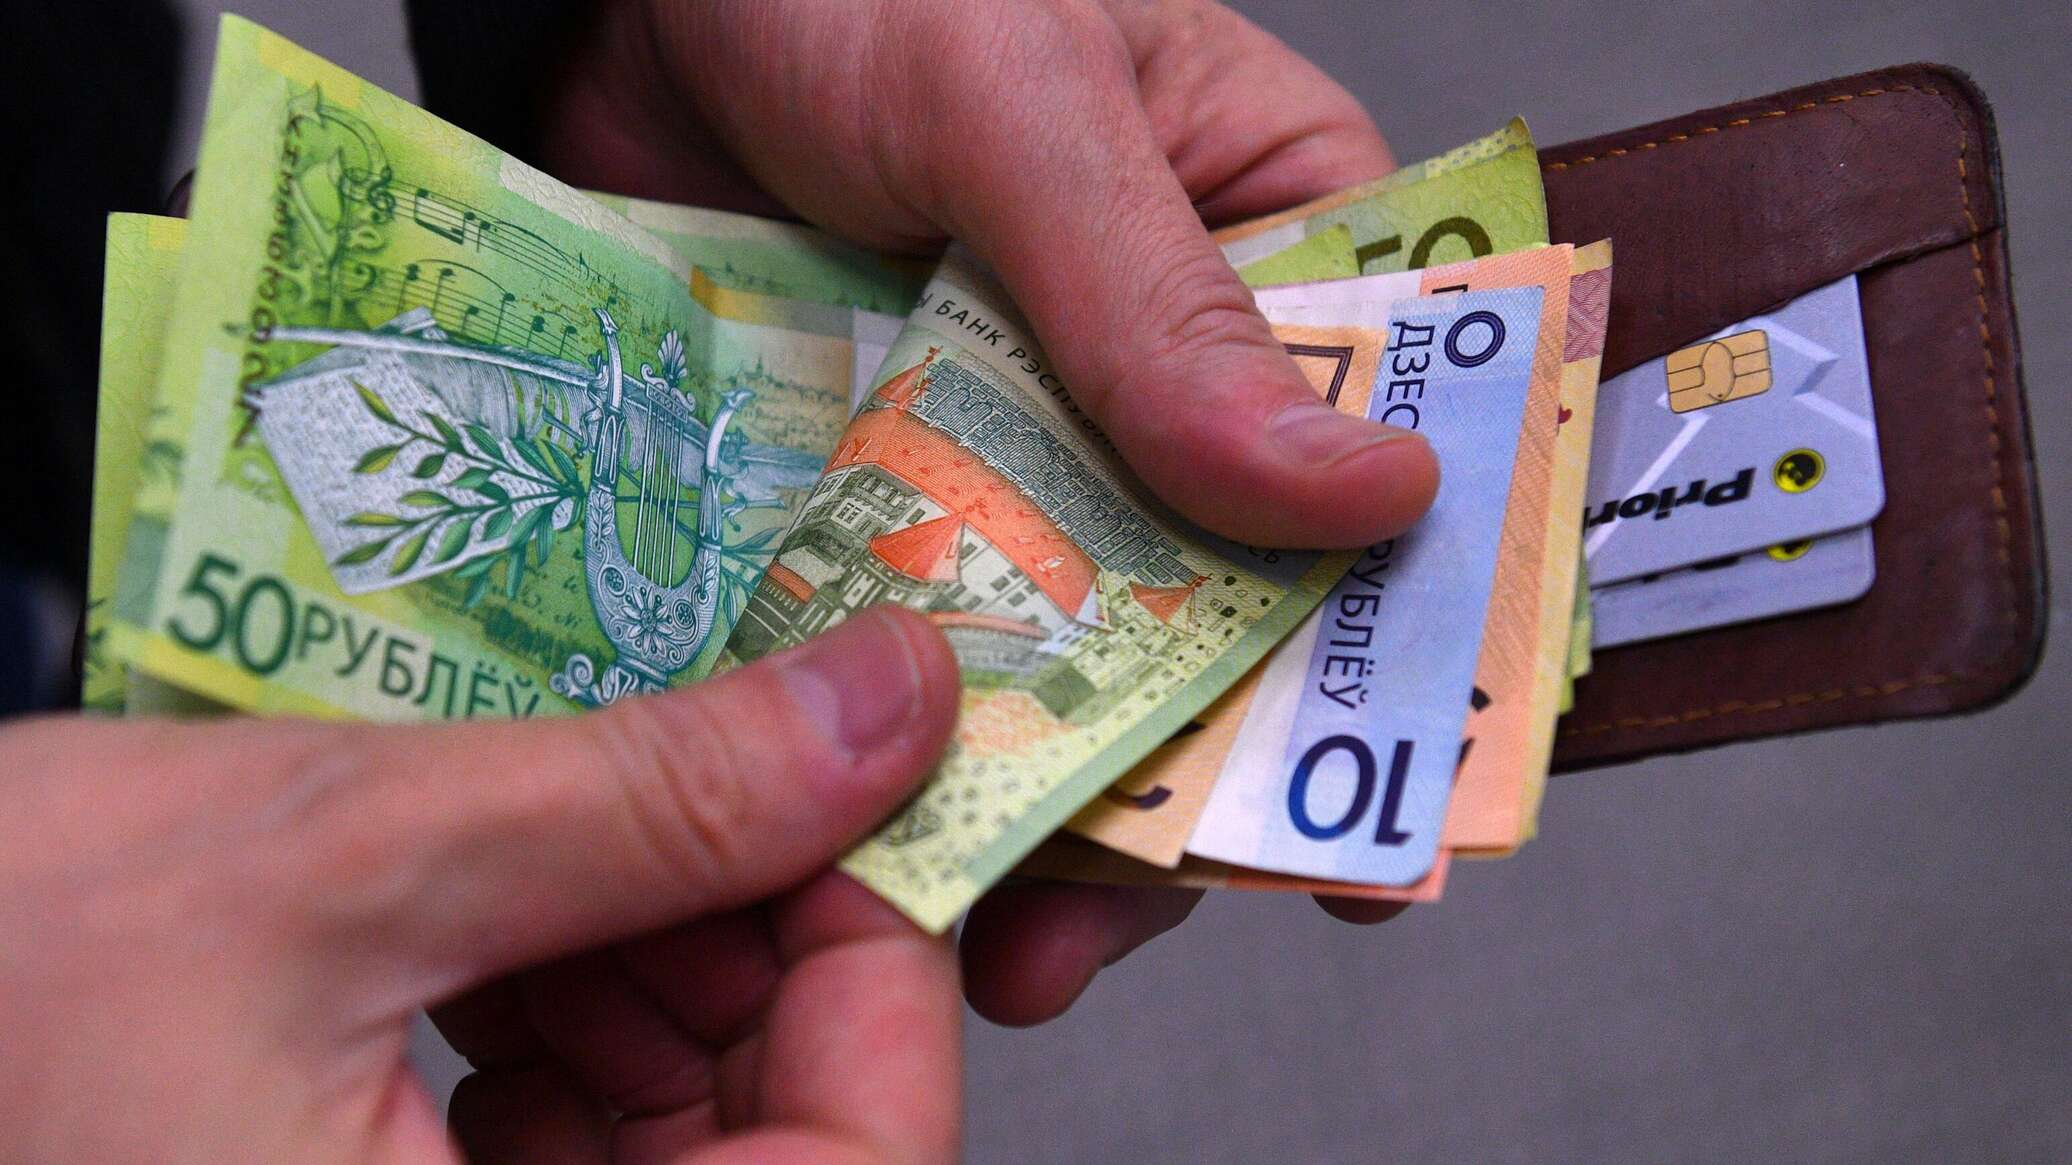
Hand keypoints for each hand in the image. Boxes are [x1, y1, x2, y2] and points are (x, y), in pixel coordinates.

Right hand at [2, 609, 962, 1162]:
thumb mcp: (335, 858)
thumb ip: (653, 794)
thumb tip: (888, 707)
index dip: (887, 978)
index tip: (864, 799)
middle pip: (774, 1158)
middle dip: (769, 956)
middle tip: (732, 778)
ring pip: (672, 1157)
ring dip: (671, 981)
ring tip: (599, 832)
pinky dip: (575, 1037)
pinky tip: (520, 920)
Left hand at [536, 0, 1423, 1023]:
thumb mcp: (1022, 104)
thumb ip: (1166, 306)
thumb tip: (1369, 495)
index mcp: (1273, 236)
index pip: (1394, 450)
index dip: (1408, 637)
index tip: (1377, 825)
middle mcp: (1167, 366)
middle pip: (1235, 598)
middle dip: (1193, 769)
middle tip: (1129, 912)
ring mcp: (1022, 444)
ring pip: (1082, 648)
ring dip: (1049, 795)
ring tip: (992, 930)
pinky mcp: (891, 492)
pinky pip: (928, 637)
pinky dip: (911, 741)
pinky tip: (876, 845)